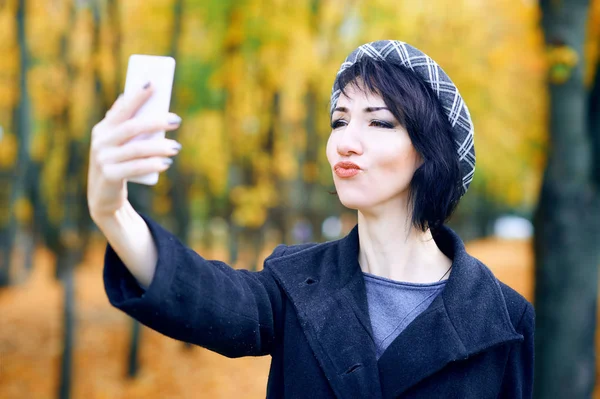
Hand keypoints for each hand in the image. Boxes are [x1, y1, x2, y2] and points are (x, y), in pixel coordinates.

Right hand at [87, 82, 181, 220]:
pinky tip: (166, 164)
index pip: (122, 108)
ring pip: (136, 149)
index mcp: (103, 129)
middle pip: (131, 127)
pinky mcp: (109, 176)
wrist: (103, 197)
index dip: (137, 95)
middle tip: (177, 119)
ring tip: (176, 147)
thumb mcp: (118, 144)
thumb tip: (134, 96)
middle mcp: (100, 141)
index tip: (154, 83)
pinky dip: (151, 164)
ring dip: (159, 146)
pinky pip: (134, 168)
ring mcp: (102, 159)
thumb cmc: (117, 164)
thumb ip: (125, 124)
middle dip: (155, 121)